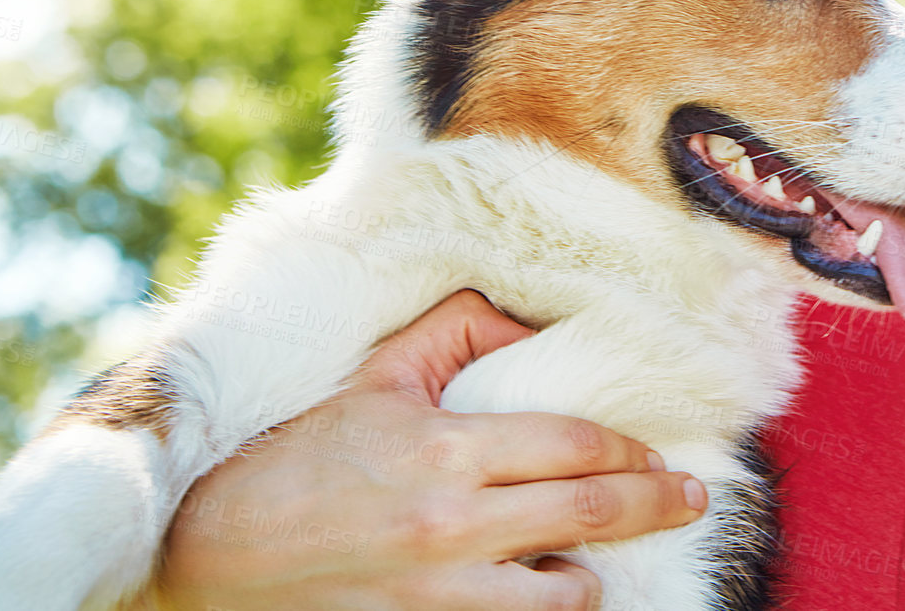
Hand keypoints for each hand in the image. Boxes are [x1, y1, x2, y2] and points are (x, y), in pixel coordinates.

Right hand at [155, 290, 706, 609]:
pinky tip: (542, 587)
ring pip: (565, 593)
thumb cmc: (300, 453)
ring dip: (592, 572)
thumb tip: (531, 323)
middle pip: (593, 513)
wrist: (211, 547)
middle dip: (659, 504)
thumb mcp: (378, 375)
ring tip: (597, 554)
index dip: (631, 450)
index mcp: (447, 451)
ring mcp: (439, 594)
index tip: (658, 455)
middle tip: (693, 501)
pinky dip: (539, 608)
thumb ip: (460, 331)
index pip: (577, 447)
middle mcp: (453, 528)